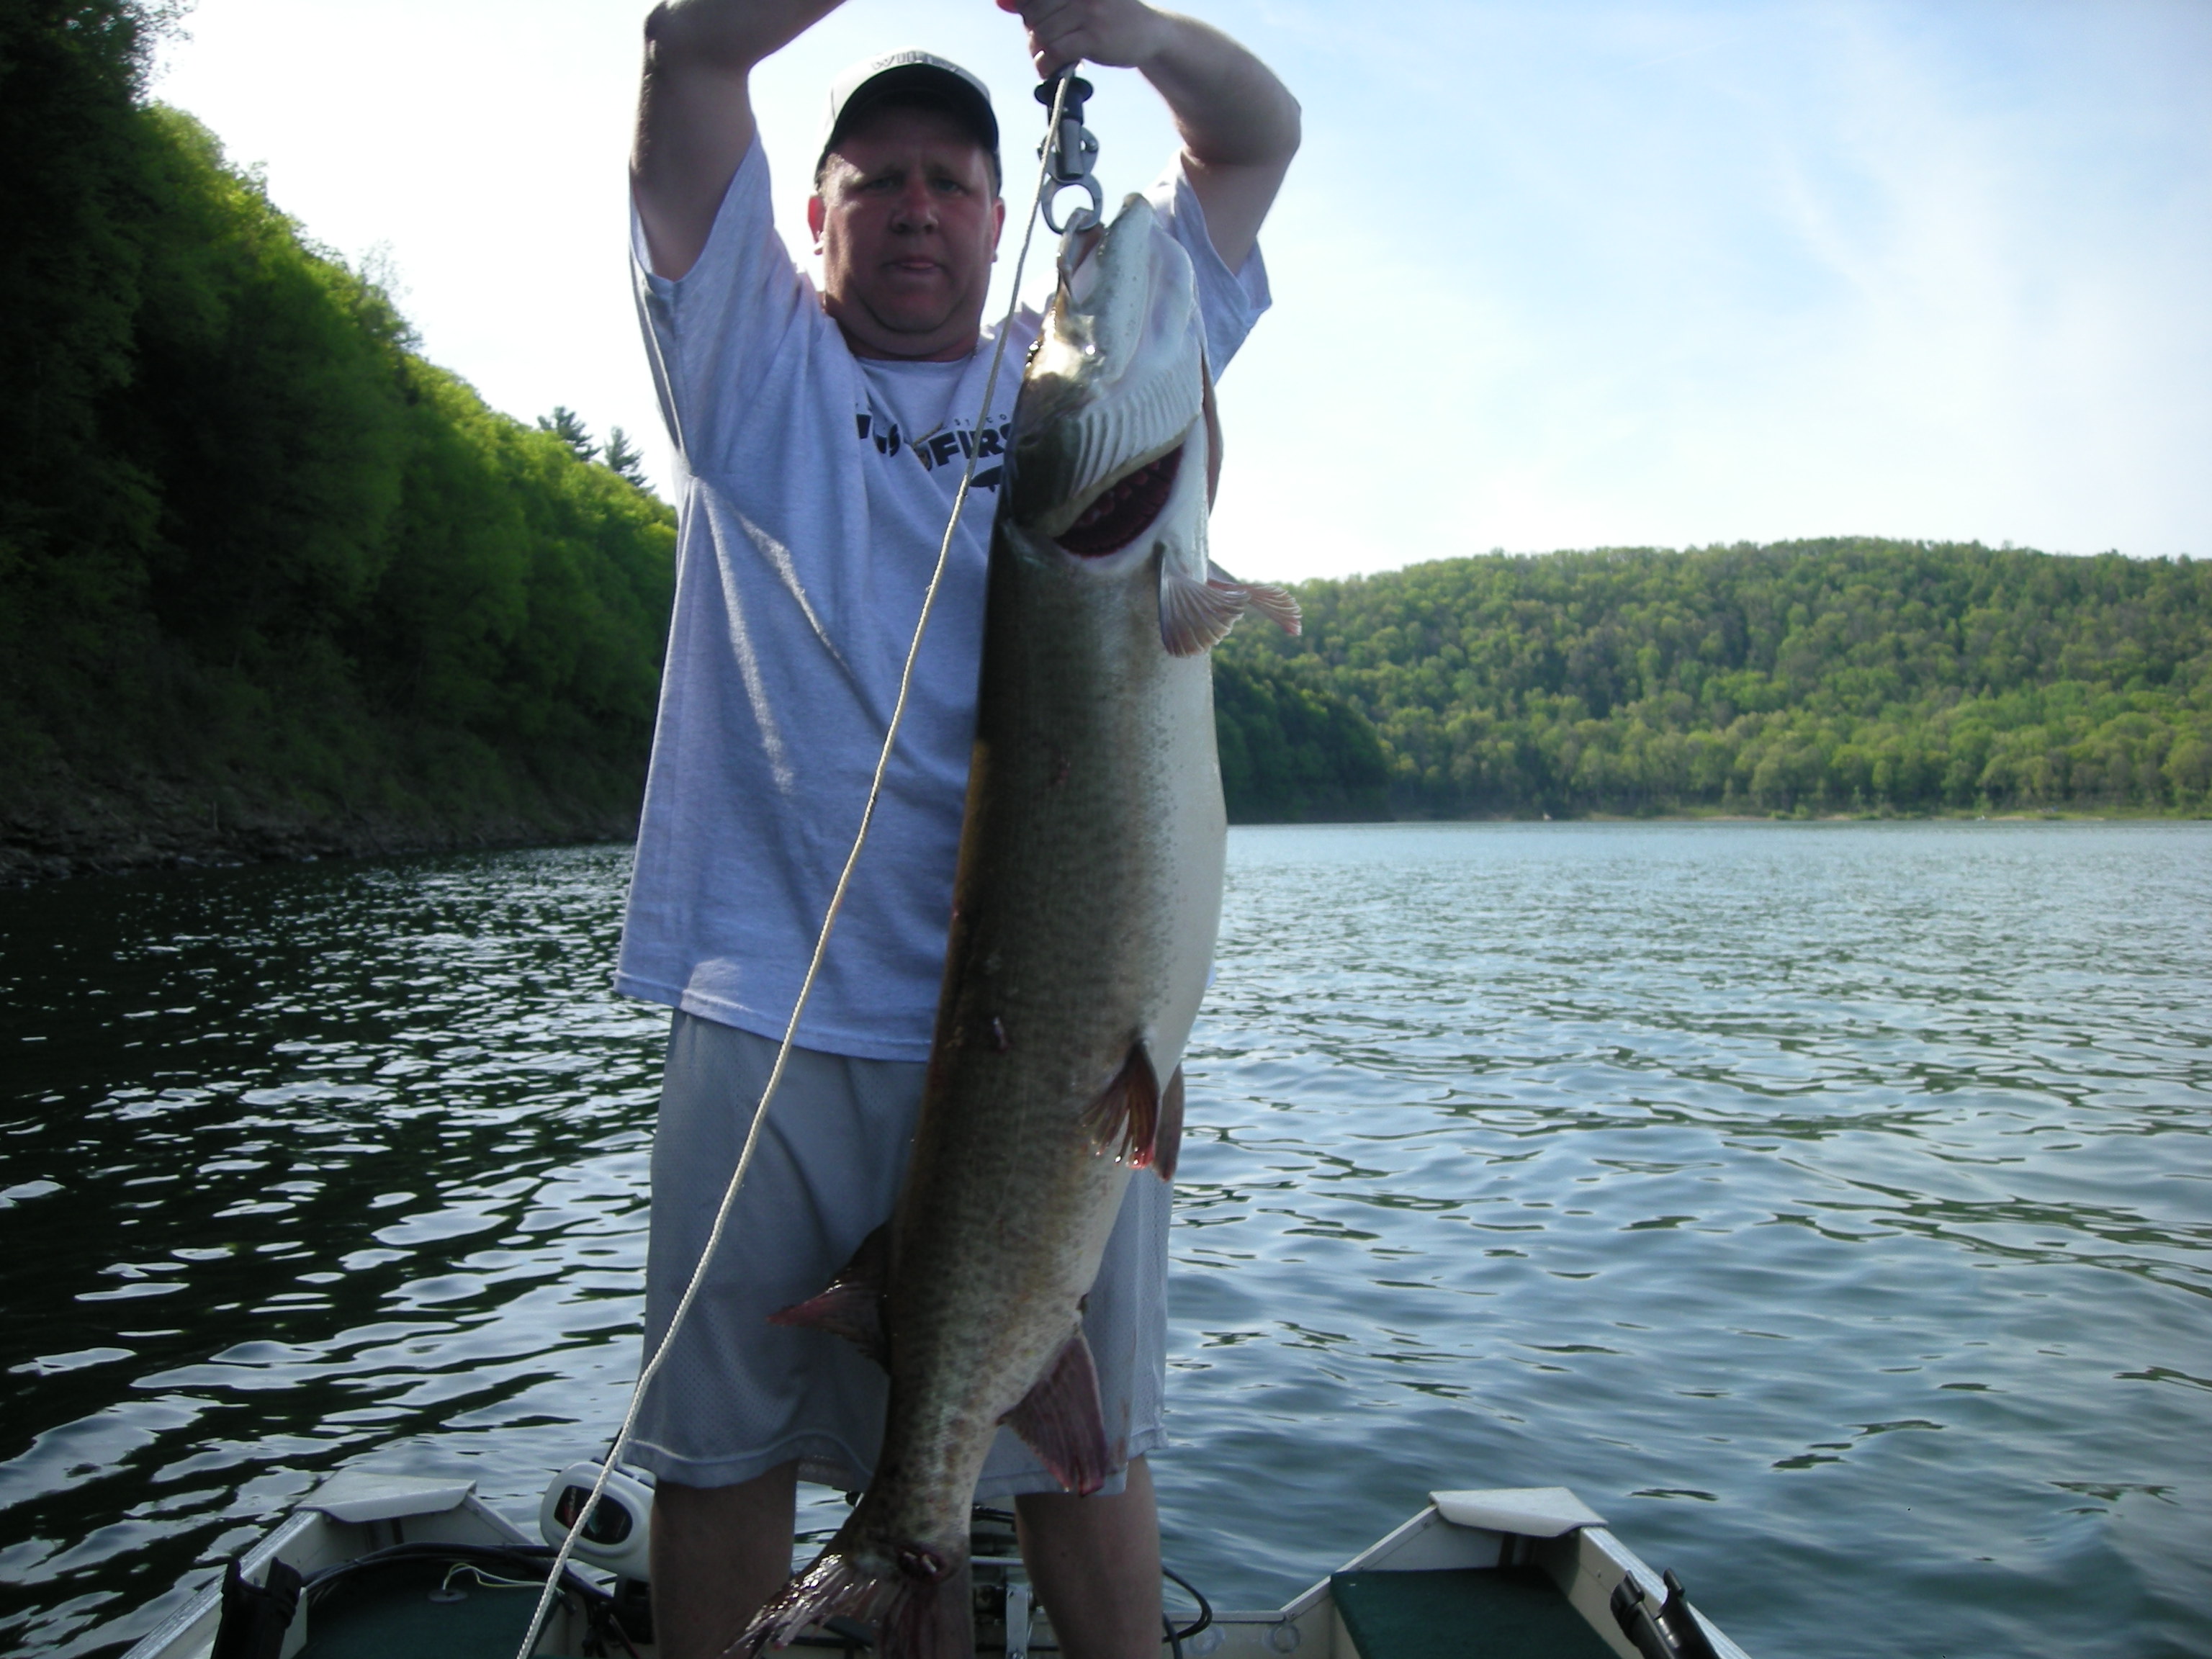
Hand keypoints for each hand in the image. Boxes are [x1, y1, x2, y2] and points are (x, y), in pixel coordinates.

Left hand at [996, 0, 1170, 78]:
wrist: (1151, 32)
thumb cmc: (1108, 14)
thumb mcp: (1076, 0)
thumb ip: (1040, 1)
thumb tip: (1000, 2)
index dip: (1025, 10)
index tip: (1033, 22)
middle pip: (1032, 12)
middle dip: (1031, 33)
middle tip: (1041, 45)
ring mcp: (1088, 11)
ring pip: (1041, 33)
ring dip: (1038, 53)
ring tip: (1048, 59)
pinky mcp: (1094, 36)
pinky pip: (1055, 51)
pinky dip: (1047, 65)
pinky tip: (1052, 70)